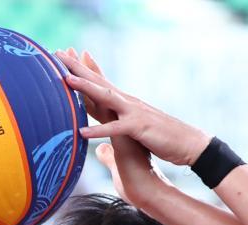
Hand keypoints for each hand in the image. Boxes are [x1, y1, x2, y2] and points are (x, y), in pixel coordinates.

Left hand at [56, 50, 210, 166]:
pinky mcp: (139, 128)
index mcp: (126, 104)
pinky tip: (83, 133)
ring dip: (85, 89)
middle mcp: (128, 103)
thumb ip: (118, 135)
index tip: (66, 58)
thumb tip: (99, 147)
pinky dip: (99, 131)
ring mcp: (133, 114)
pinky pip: (115, 129)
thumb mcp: (137, 135)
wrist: (190, 144)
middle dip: (77, 68)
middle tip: (57, 54)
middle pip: (98, 83)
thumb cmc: (165, 140)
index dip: (83, 70)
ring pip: (106, 98)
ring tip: (65, 81)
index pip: (101, 83)